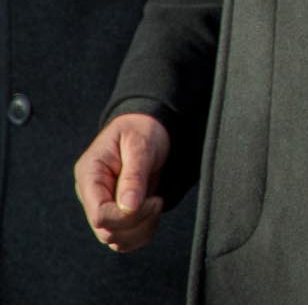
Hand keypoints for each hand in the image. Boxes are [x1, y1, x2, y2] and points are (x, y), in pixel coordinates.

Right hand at [74, 113, 169, 252]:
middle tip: (158, 200)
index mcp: (89, 176)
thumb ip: (133, 176)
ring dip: (142, 230)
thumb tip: (128, 207)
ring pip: (116, 240)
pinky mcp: (116, 213)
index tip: (154, 200)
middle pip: (106, 232)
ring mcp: (103, 205)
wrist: (148, 126)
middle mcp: (92, 195)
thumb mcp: (140, 145)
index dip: (127, 216)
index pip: (99, 215)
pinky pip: (126, 238)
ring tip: (157, 203)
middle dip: (138, 223)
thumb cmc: (142, 130)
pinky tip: (154, 211)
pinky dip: (144, 232)